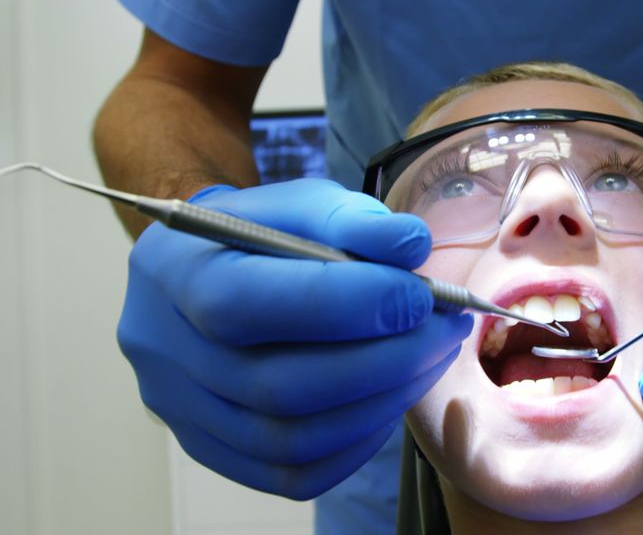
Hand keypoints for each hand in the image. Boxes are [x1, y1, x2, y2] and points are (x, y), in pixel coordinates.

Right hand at [119, 179, 471, 498]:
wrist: (207, 270)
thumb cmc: (262, 233)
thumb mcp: (302, 204)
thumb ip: (353, 219)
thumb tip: (411, 245)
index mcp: (170, 271)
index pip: (242, 303)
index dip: (342, 305)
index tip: (419, 295)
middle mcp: (162, 350)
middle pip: (275, 386)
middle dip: (383, 361)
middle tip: (444, 329)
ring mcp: (181, 410)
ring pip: (290, 439)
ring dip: (382, 401)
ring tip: (430, 356)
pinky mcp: (212, 449)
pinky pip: (294, 472)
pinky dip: (358, 440)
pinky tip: (391, 395)